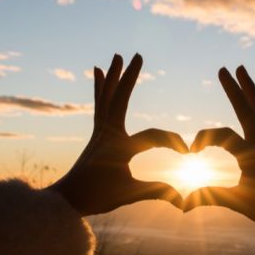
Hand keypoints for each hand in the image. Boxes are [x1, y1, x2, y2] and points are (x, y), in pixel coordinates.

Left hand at [49, 53, 187, 215]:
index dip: (174, 143)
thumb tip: (185, 200)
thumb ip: (157, 192)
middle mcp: (107, 134)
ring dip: (113, 76)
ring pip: (107, 97)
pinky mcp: (96, 134)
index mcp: (118, 147)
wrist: (65, 200)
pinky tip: (99, 74)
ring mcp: (100, 132)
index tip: (189, 153)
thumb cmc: (96, 198)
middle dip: (129, 77)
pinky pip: (99, 104)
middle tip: (137, 55)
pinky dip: (101, 88)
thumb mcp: (129, 194)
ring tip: (116, 56)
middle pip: (120, 98)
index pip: (153, 137)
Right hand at [183, 66, 254, 228]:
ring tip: (242, 69)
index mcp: (251, 155)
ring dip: (250, 88)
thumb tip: (182, 204)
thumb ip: (211, 198)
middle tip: (222, 68)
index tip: (191, 153)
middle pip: (246, 110)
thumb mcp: (239, 203)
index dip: (203, 139)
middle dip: (233, 89)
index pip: (223, 136)